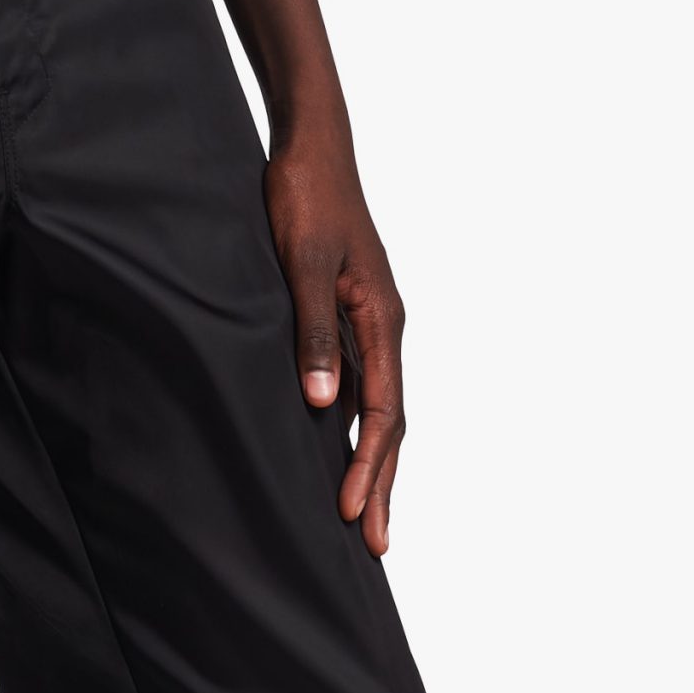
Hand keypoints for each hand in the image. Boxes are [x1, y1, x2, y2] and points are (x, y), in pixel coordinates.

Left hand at [263, 141, 406, 556]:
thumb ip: (315, 330)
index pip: (385, 411)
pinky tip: (337, 441)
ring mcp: (369, 320)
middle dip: (382, 481)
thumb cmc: (305, 197)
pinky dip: (354, 420)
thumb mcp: (303, 262)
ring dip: (372, 457)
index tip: (355, 513)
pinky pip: (360, 379)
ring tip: (364, 513)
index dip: (370, 464)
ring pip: (378, 403)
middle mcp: (385, 326)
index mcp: (383, 319)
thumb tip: (324, 403)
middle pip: (390, 419)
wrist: (312, 147)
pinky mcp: (349, 310)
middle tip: (375, 545)